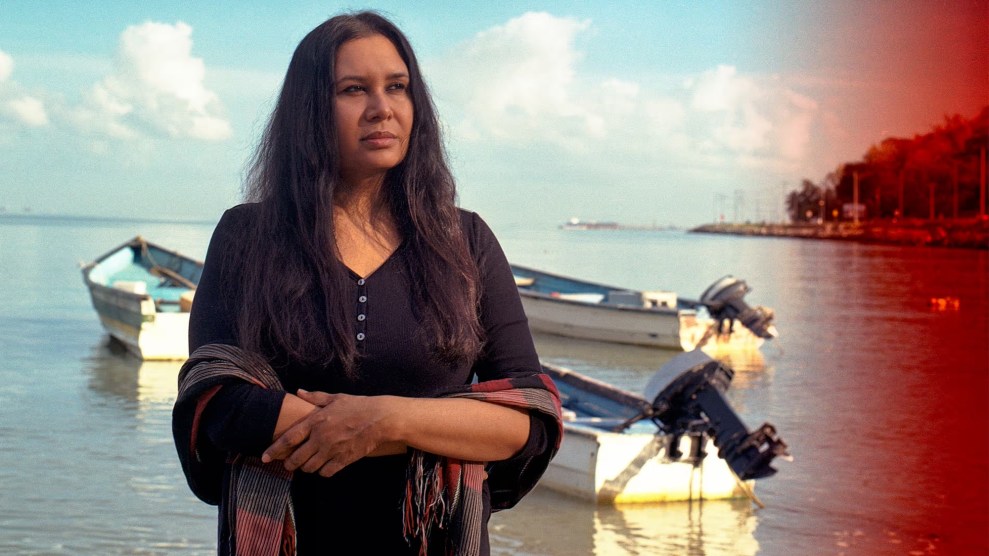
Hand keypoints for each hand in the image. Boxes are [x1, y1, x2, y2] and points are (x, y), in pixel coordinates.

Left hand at [261, 390, 395, 476]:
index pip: (288, 439)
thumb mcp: (335, 398)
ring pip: (309, 467)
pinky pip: (326, 472)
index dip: (274, 449)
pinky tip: (323, 467)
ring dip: (305, 467)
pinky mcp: (343, 459)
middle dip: (288, 463)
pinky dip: (322, 471)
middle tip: (287, 464)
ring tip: (306, 464)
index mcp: (316, 421)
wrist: (380, 419)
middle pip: (296, 458)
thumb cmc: (358, 405)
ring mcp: (332, 450)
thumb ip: (315, 397)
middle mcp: (320, 438)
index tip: (265, 457)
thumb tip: (299, 392)